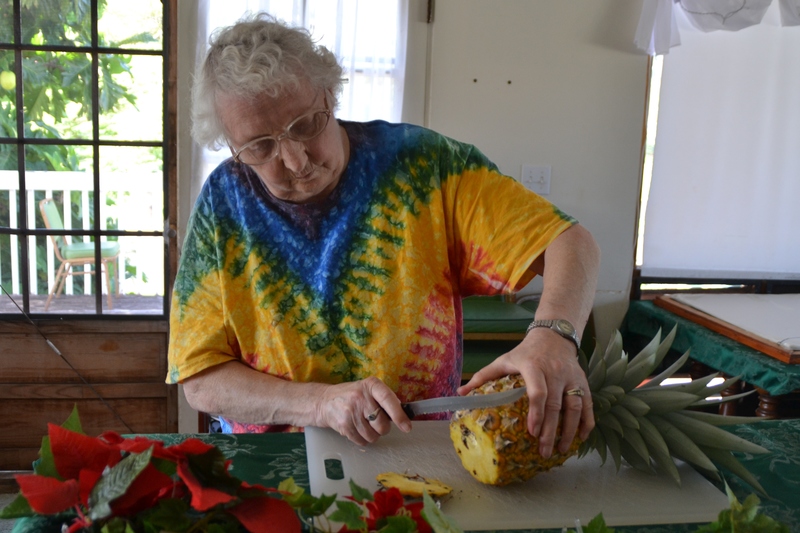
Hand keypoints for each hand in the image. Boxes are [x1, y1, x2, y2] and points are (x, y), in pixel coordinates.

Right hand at [315, 376, 411, 444]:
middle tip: (375, 421)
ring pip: (373, 436)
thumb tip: (403, 415)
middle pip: (382, 424)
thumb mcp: (368, 390)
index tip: (407, 427)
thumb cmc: (352, 396)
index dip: (399, 415)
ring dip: (372, 435)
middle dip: (382, 428)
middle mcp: (360, 397)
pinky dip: (362, 439)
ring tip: (364, 424)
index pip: (388, 400)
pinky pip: (362, 441)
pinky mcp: (344, 425)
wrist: (324, 401)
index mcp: (371, 385)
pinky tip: (356, 429)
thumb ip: (385, 399)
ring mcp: (351, 412)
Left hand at [458, 327, 593, 457]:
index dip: (536, 413)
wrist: (554, 336)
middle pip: (555, 404)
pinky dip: (587, 422)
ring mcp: (571, 377)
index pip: (538, 392)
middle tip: (544, 451)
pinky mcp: (583, 381)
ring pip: (575, 406)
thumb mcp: (504, 360)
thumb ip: (483, 376)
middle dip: (551, 430)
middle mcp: (555, 372)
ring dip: (570, 430)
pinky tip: (581, 438)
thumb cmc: (525, 352)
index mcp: (533, 366)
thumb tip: (459, 393)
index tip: (532, 432)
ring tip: (561, 450)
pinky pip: (588, 404)